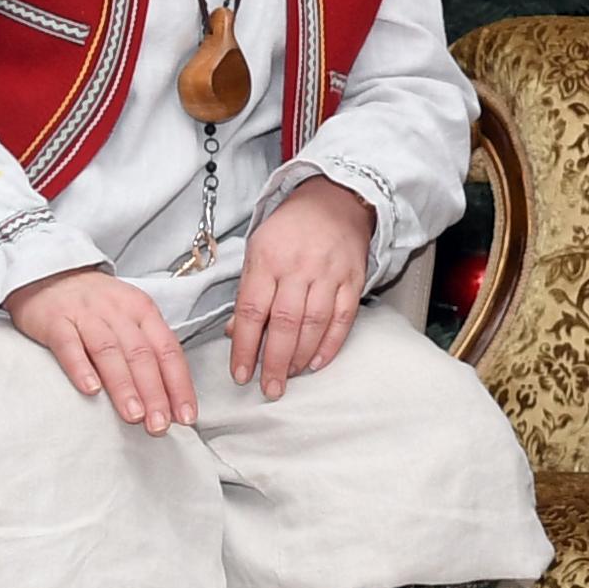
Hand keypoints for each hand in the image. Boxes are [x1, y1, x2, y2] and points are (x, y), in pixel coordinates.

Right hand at [9, 269, 196, 431]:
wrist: (48, 274)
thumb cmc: (95, 305)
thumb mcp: (129, 317)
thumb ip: (149, 350)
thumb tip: (171, 398)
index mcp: (143, 311)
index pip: (168, 350)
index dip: (179, 385)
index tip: (186, 417)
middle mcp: (118, 312)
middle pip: (142, 355)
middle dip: (155, 393)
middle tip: (160, 426)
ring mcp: (86, 315)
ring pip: (110, 352)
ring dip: (124, 386)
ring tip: (133, 416)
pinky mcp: (55, 321)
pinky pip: (69, 345)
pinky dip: (81, 368)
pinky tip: (90, 390)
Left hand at [230, 177, 378, 393]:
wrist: (336, 199)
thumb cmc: (291, 228)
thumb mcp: (257, 250)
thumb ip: (248, 291)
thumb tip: (235, 332)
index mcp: (268, 259)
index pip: (252, 311)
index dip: (246, 347)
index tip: (241, 373)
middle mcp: (299, 267)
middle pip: (284, 324)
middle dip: (275, 362)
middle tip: (269, 388)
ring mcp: (329, 274)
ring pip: (314, 325)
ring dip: (300, 358)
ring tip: (290, 377)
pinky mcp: (353, 281)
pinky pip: (342, 319)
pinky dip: (330, 345)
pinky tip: (317, 363)